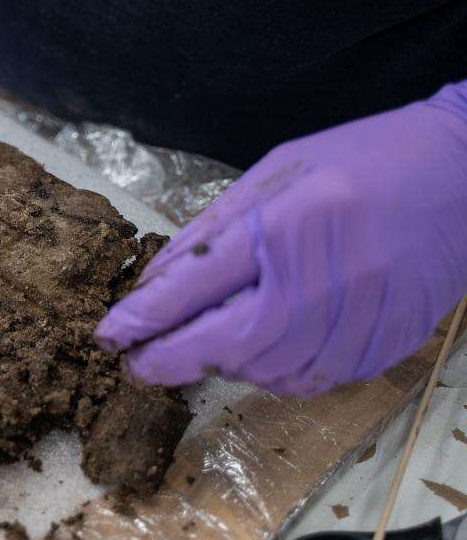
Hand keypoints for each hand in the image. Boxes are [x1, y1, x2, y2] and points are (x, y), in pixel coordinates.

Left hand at [96, 82, 466, 396]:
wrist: (465, 172)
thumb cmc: (362, 161)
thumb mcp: (276, 173)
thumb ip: (213, 230)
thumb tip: (153, 283)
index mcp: (291, 223)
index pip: (197, 284)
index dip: (144, 317)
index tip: (109, 336)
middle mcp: (326, 277)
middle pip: (227, 342)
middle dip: (170, 359)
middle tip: (136, 365)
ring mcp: (361, 318)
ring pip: (266, 370)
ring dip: (222, 366)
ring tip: (204, 347)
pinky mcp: (384, 345)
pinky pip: (310, 379)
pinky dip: (273, 372)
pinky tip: (263, 350)